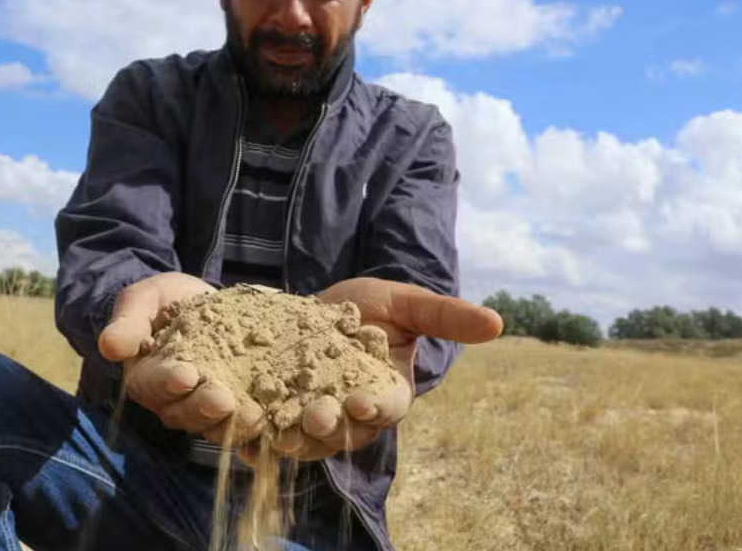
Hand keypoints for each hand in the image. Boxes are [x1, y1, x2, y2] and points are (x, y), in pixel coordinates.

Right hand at [98, 273, 264, 442]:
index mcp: (146, 378)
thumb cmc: (165, 301)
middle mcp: (173, 402)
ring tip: (256, 415)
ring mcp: (205, 409)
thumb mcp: (143, 300)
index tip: (186, 374)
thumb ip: (128, 321)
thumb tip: (109, 346)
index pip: (151, 386)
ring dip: (234, 424)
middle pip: (185, 414)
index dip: (167, 383)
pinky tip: (278, 425)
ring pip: (215, 426)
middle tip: (225, 400)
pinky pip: (245, 425)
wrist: (201, 303)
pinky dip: (260, 430)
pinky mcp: (237, 408)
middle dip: (204, 408)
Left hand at [246, 277, 500, 462]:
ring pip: (303, 438)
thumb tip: (499, 323)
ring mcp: (311, 417)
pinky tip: (242, 427)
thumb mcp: (406, 303)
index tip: (361, 400)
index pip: (386, 409)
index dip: (375, 408)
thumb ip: (446, 315)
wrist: (316, 306)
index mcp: (387, 395)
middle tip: (315, 415)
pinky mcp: (275, 414)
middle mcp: (351, 417)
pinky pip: (267, 432)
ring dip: (290, 435)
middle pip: (342, 432)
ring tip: (277, 425)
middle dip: (329, 425)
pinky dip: (255, 434)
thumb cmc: (369, 306)